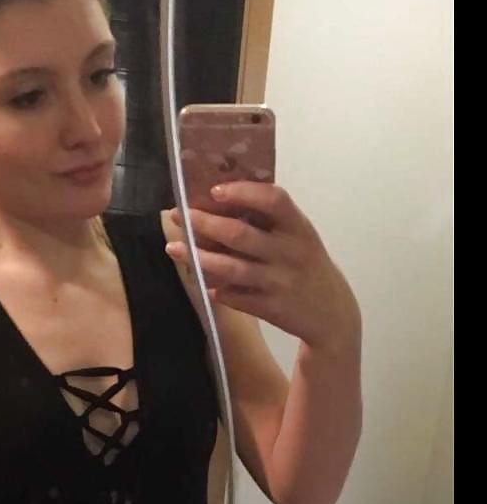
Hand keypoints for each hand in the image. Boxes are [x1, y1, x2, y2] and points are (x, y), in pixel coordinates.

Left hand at [167, 181, 359, 351]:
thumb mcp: (300, 237)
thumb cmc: (306, 264)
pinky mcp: (271, 308)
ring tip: (173, 249)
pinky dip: (216, 290)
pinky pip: (236, 297)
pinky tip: (202, 283)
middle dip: (204, 223)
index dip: (244, 192)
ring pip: (231, 268)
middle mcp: (289, 252)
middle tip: (178, 215)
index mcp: (298, 227)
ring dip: (198, 258)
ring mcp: (279, 282)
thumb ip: (271, 221)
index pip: (274, 200)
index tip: (215, 190)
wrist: (332, 313)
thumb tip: (220, 200)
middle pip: (240, 234)